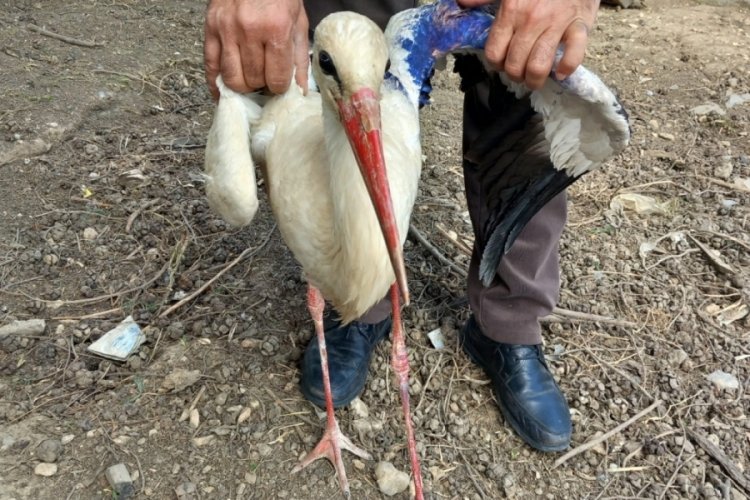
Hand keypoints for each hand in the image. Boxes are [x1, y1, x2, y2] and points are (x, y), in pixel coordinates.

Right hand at [204, 0, 308, 98]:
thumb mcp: (298, 22)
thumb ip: (299, 57)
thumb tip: (300, 91)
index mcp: (275, 29)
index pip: (276, 78)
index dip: (279, 87)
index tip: (280, 84)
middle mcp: (248, 31)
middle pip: (253, 80)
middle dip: (261, 86)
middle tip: (265, 80)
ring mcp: (226, 30)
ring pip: (231, 78)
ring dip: (242, 86)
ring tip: (250, 80)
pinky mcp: (210, 28)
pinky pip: (210, 65)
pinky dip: (216, 84)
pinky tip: (223, 92)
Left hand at [457, 0, 599, 89]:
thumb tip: (462, 2)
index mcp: (512, 10)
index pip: (494, 53)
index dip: (495, 64)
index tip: (501, 63)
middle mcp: (532, 20)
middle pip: (515, 65)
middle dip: (514, 75)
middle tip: (518, 72)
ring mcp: (557, 24)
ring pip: (538, 67)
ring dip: (534, 80)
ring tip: (534, 78)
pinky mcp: (580, 26)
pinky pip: (573, 56)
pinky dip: (566, 69)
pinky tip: (560, 72)